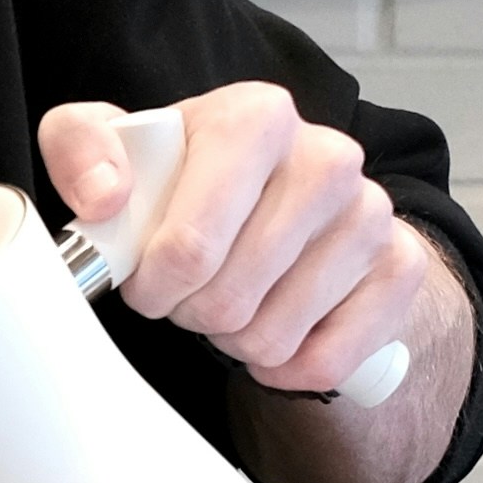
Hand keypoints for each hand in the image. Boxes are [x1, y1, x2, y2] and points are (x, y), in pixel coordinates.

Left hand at [39, 81, 415, 395]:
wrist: (271, 190)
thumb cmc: (184, 171)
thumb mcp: (115, 143)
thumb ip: (81, 149)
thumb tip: (104, 195)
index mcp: (256, 117)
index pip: (188, 247)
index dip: (153, 283)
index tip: (144, 278)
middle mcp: (327, 157)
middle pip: (229, 300)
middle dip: (191, 310)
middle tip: (188, 289)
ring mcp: (371, 213)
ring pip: (273, 336)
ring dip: (234, 337)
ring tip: (230, 297)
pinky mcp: (400, 266)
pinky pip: (329, 360)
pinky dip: (287, 366)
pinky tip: (273, 329)